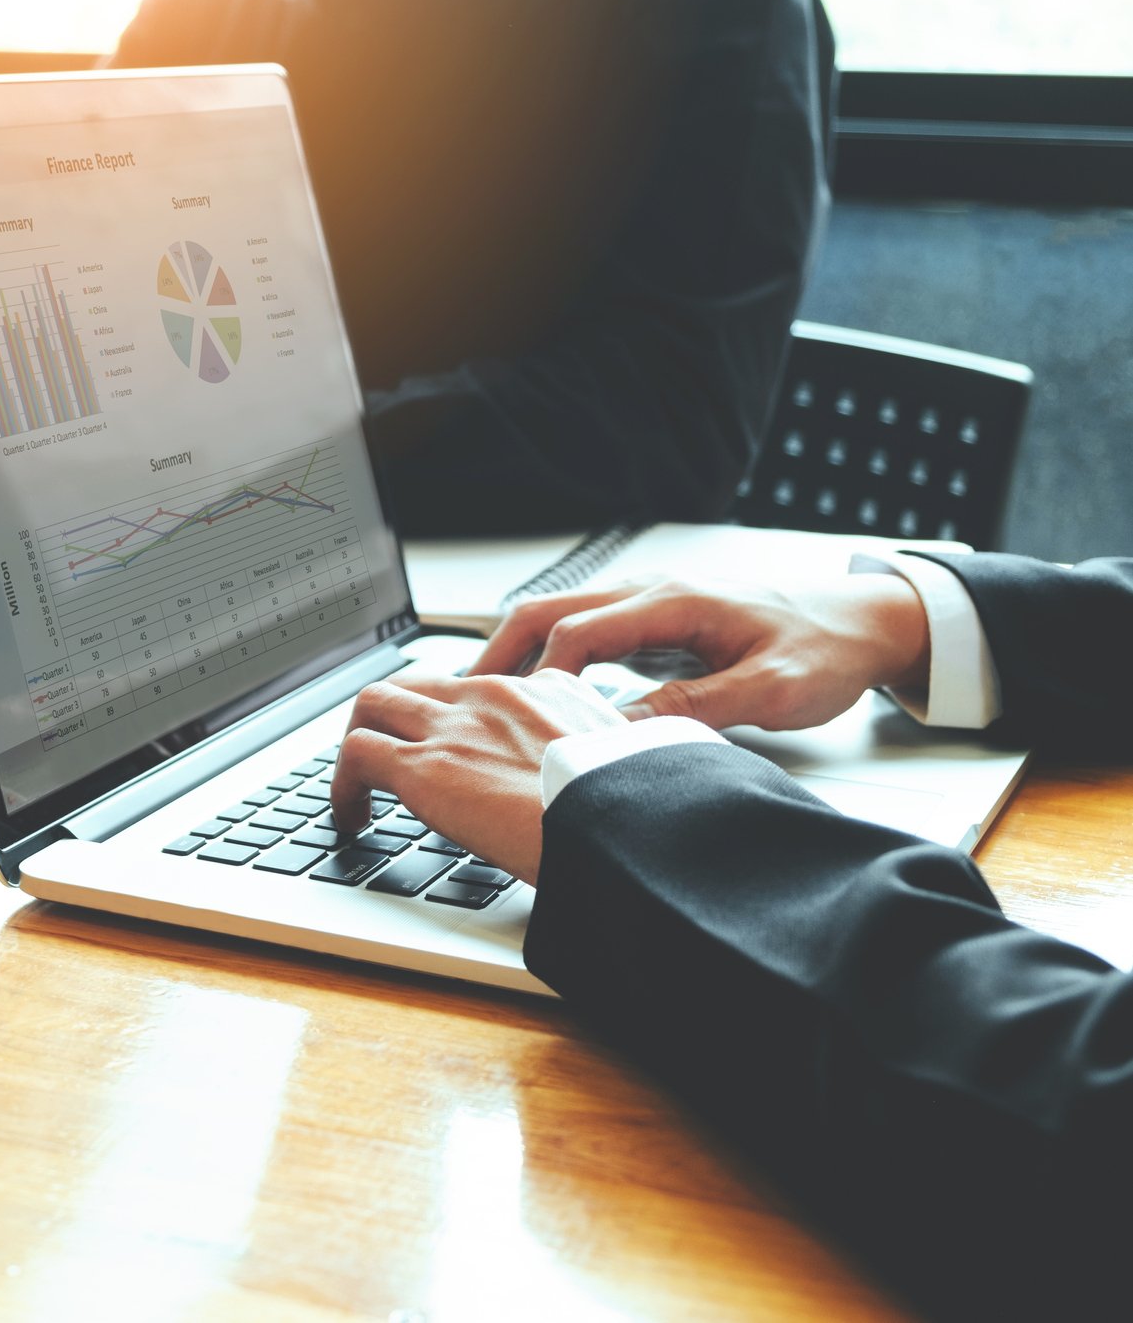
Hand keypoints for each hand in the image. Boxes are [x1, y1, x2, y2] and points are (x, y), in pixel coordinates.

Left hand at [329, 670, 623, 883]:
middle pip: (419, 681)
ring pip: (374, 703)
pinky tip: (351, 819)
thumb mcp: (631, 768)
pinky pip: (356, 755)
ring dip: (357, 741)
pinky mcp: (424, 767)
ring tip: (357, 786)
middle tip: (388, 754)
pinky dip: (342, 784)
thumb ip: (604, 765)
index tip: (456, 751)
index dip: (459, 719)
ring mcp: (455, 726)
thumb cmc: (640, 813)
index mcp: (548, 691)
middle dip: (393, 715)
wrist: (630, 828)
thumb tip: (611, 794)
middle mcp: (494, 695)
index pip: (484, 688)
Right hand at [469, 576, 931, 731]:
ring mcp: (647, 602)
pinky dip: (545, 658)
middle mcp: (650, 592)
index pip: (578, 633)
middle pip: (546, 613)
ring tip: (483, 703)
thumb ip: (696, 707)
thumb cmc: (824, 650)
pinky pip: (581, 631)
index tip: (513, 720)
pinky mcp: (652, 621)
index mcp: (673, 602)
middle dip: (497, 655)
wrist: (864, 623)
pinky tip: (536, 695)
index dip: (538, 678)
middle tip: (461, 702)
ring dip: (516, 656)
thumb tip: (623, 731)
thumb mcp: (770, 690)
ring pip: (557, 619)